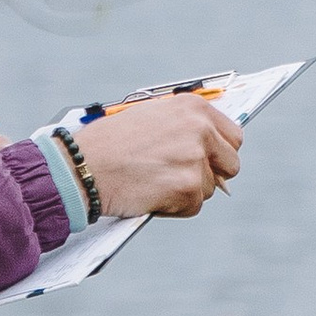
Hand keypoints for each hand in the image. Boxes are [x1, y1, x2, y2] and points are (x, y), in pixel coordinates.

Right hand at [80, 90, 242, 219]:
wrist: (82, 166)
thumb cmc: (109, 143)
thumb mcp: (150, 118)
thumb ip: (184, 128)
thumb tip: (213, 152)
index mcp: (193, 107)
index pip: (233, 136)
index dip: (220, 152)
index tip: (210, 160)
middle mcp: (200, 129)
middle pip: (231, 164)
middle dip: (211, 174)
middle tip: (181, 177)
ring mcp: (195, 159)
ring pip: (209, 188)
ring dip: (186, 191)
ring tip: (152, 180)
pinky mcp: (187, 188)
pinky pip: (193, 207)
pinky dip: (174, 207)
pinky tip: (149, 193)